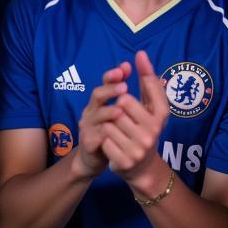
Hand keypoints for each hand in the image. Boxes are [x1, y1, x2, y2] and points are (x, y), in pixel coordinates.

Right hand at [72, 61, 129, 179]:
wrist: (96, 160)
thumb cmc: (112, 133)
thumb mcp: (120, 114)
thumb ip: (128, 95)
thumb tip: (138, 72)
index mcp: (101, 101)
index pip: (105, 82)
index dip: (113, 75)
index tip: (125, 68)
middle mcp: (92, 110)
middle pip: (98, 94)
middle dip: (111, 89)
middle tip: (125, 87)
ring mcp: (88, 126)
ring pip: (97, 115)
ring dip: (109, 112)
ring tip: (121, 110)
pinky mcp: (88, 142)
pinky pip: (95, 136)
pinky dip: (105, 133)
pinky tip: (113, 132)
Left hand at [101, 50, 169, 194]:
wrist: (141, 168)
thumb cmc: (144, 127)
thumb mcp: (150, 105)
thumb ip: (147, 79)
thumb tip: (140, 53)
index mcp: (161, 116)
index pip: (149, 88)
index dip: (138, 82)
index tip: (129, 87)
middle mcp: (153, 132)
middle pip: (123, 103)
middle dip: (118, 106)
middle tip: (122, 116)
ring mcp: (139, 147)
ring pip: (110, 120)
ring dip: (109, 123)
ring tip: (117, 130)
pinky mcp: (124, 160)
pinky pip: (104, 138)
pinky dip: (104, 139)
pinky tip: (112, 143)